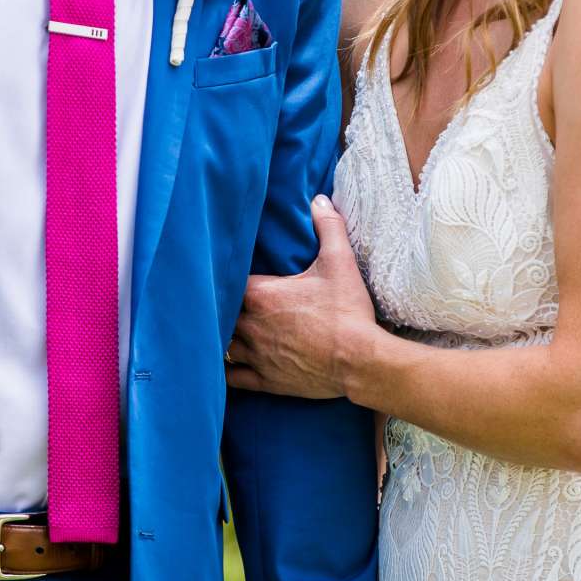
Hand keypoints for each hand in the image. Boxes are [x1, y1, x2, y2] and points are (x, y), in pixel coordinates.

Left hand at [224, 194, 377, 401]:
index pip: (227, 282)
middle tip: (221, 302)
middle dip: (221, 308)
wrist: (360, 360)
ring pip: (223, 345)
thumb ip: (328, 228)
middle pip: (219, 314)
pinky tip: (224, 366)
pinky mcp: (266, 380)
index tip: (224, 273)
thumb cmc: (347, 312)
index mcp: (262, 295)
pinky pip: (232, 378)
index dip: (224, 278)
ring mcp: (256, 355)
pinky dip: (226, 371)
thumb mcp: (339, 263)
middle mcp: (251, 325)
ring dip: (223, 337)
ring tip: (224, 330)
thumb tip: (320, 200)